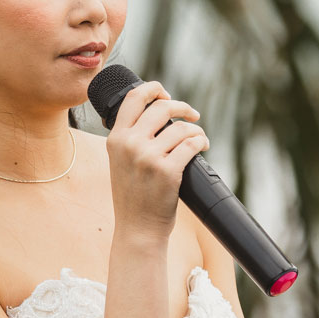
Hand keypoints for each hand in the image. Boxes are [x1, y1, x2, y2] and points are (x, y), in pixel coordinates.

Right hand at [105, 81, 206, 239]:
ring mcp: (148, 157)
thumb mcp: (120, 161)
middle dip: (182, 107)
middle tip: (192, 115)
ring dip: (196, 129)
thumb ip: (131, 138)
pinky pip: (191, 144)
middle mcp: (129, 144)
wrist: (137, 229)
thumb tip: (158, 111)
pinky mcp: (168, 170)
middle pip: (162, 108)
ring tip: (199, 137)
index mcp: (116, 139)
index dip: (153, 89)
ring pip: (181, 128)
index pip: (133, 98)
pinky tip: (202, 145)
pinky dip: (201, 142)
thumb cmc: (133, 196)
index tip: (166, 95)